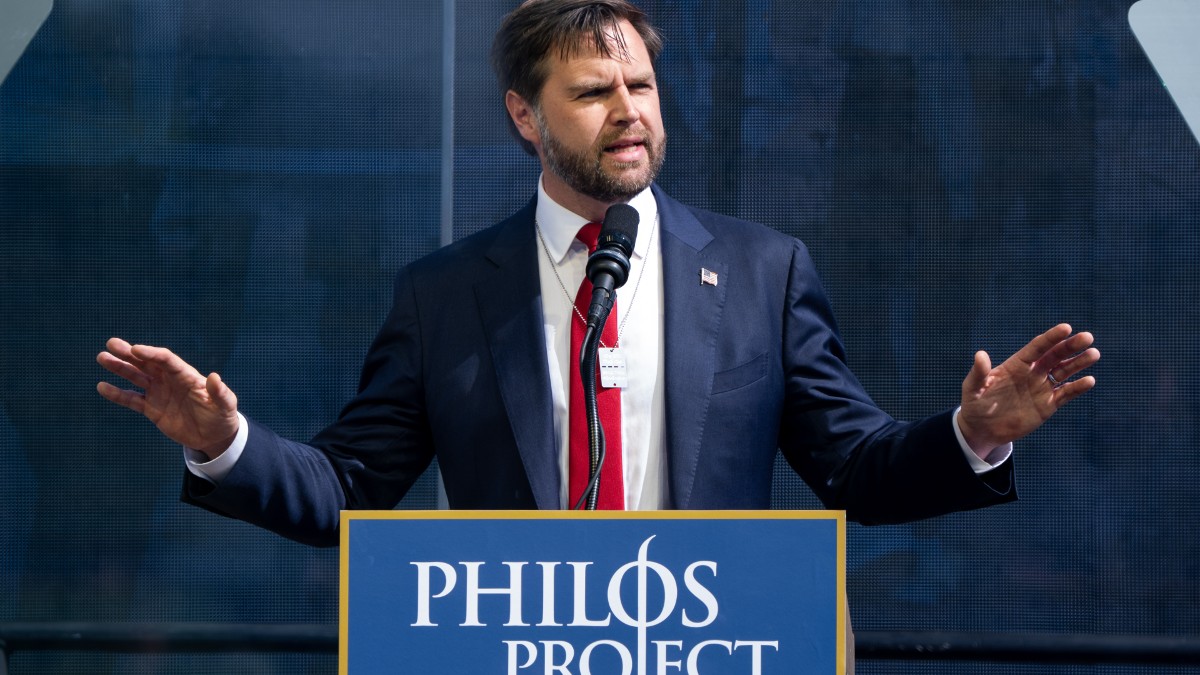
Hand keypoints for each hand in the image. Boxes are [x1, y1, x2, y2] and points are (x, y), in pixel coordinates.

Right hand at [96, 337, 239, 458]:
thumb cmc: (222, 416)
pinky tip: (102, 387)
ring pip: (136, 377)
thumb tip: (215, 377)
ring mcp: (159, 393)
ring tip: (102, 357)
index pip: (166, 360)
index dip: (151, 353)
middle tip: (112, 344)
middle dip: (130, 353)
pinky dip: (117, 394)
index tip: (135, 349)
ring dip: (120, 367)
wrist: (214, 436)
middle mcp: (170, 381)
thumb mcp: (225, 405)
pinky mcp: (152, 409)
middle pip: (147, 363)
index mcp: (186, 376)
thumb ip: (220, 392)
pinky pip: (132, 399)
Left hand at [957, 324, 1098, 458]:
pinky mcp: (1047, 405)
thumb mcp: (973, 388)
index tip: (1066, 327)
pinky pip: (1065, 394)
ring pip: (1064, 372)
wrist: (983, 429)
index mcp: (1016, 365)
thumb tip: (980, 354)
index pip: (1037, 348)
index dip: (1051, 338)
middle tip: (1087, 337)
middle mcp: (1032, 373)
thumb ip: (979, 372)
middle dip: (1070, 346)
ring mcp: (1041, 388)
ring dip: (1079, 363)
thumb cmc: (976, 404)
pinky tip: (1089, 380)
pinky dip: (1077, 387)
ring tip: (1094, 354)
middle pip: (1055, 356)